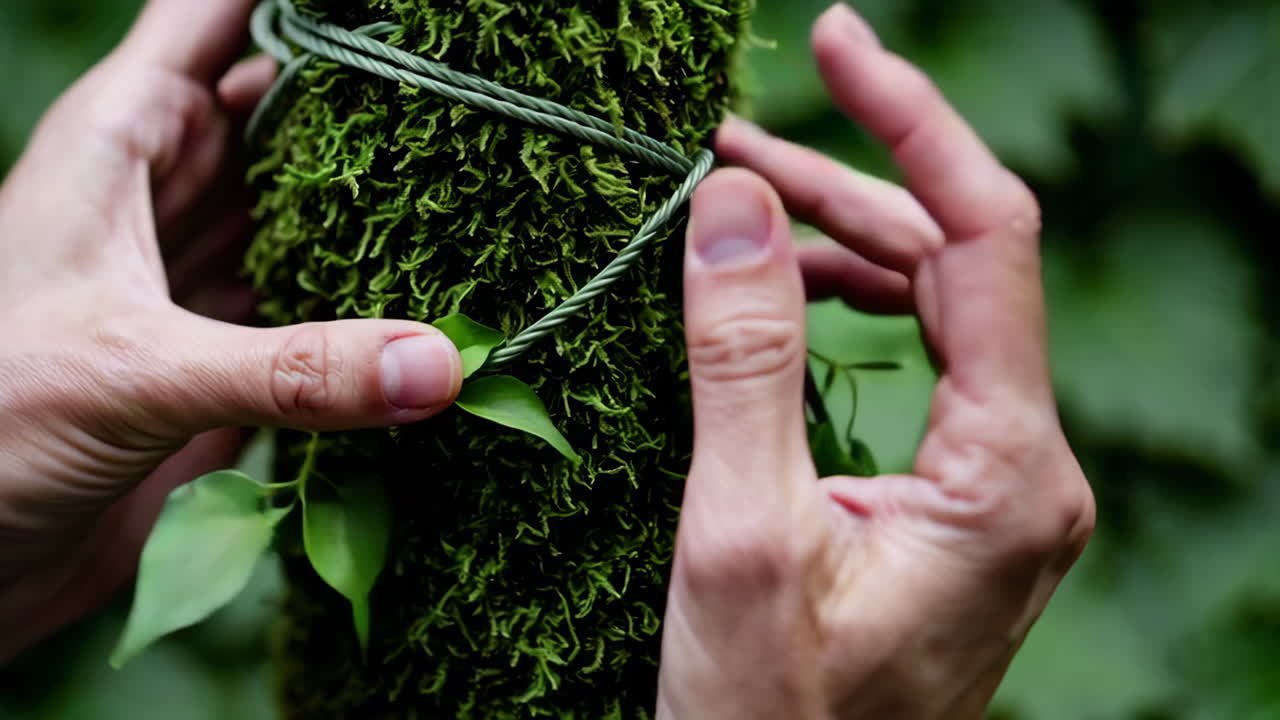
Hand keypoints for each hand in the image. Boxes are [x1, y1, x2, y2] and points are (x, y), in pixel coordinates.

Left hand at [0, 0, 461, 662]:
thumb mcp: (134, 374)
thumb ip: (294, 370)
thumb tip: (442, 363)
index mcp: (117, 146)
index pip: (208, 18)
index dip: (287, 4)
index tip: (387, 5)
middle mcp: (158, 201)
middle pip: (273, 109)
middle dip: (356, 95)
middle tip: (461, 89)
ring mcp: (190, 282)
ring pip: (294, 207)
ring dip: (366, 202)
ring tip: (467, 179)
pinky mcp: (219, 362)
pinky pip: (307, 306)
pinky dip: (360, 302)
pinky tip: (424, 298)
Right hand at [658, 6, 1093, 718]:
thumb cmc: (767, 718)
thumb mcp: (739, 535)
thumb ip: (744, 360)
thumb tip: (734, 203)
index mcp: (1008, 473)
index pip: (986, 237)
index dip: (912, 121)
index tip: (836, 42)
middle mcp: (1025, 469)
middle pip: (954, 264)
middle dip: (846, 181)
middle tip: (727, 141)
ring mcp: (995, 487)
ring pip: (933, 310)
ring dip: (837, 242)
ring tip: (736, 201)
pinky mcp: (952, 503)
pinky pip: (916, 367)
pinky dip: (845, 310)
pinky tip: (782, 290)